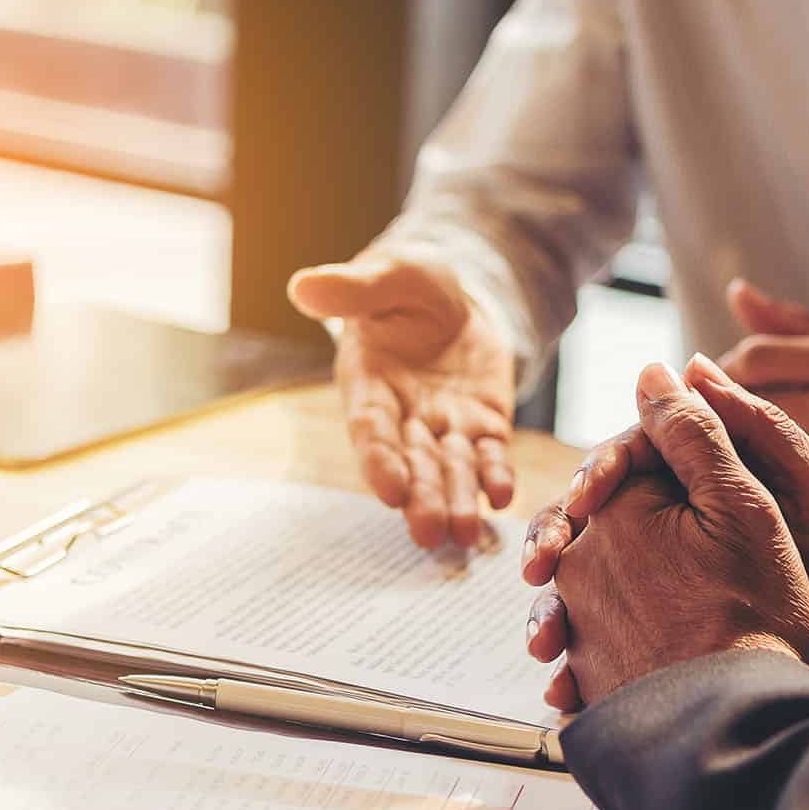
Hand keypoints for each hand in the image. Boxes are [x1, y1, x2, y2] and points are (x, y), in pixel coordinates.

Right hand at [289, 255, 515, 547]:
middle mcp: (404, 419)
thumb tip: (304, 285)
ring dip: (458, 501)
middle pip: (412, 465)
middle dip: (421, 498)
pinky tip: (504, 495)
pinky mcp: (483, 429)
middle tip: (429, 532)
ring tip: (465, 534)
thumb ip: (354, 289)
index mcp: (369, 388)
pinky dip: (495, 477)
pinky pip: (489, 458)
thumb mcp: (390, 275)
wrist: (457, 300)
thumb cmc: (409, 285)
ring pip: (451, 471)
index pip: (372, 432)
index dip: (380, 462)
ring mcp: (445, 429)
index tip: (390, 492)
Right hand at [526, 355, 808, 733]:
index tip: (578, 504)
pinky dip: (590, 661)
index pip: (640, 457)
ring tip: (546, 645)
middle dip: (560, 545)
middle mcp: (700, 522)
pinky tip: (569, 687)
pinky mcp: (688, 631)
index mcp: (726, 478)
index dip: (599, 476)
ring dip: (562, 612)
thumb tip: (685, 365)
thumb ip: (756, 430)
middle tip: (539, 572)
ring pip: (599, 585)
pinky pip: (621, 638)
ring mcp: (689, 579)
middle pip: (604, 522)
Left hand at [717, 279, 808, 533]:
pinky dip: (762, 486)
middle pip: (749, 409)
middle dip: (717, 414)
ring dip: (732, 452)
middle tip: (703, 420)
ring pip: (760, 455)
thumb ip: (795, 325)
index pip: (756, 360)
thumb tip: (735, 292)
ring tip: (724, 451)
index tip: (711, 382)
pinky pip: (786, 493)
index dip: (722, 371)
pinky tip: (758, 486)